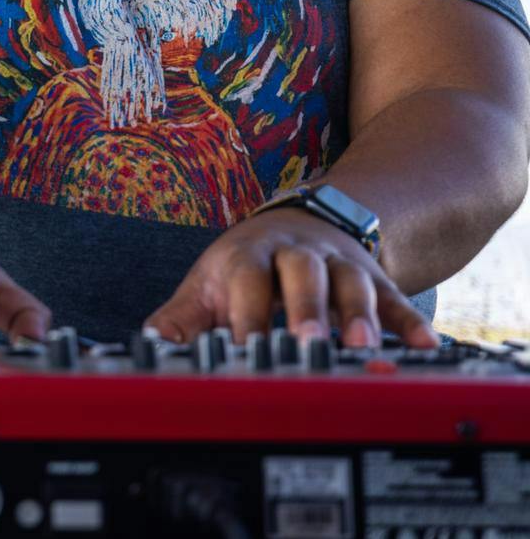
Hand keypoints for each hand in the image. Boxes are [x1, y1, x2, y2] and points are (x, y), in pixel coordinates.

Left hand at [146, 205, 436, 349]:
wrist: (300, 223)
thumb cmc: (247, 267)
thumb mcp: (209, 283)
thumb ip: (181, 319)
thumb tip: (147, 345)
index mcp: (249, 256)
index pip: (247, 280)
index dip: (247, 314)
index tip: (246, 350)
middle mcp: (297, 254)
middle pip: (304, 273)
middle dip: (307, 308)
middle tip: (308, 342)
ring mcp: (340, 265)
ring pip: (353, 283)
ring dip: (359, 314)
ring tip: (362, 347)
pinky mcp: (376, 280)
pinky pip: (397, 298)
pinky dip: (410, 321)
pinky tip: (425, 346)